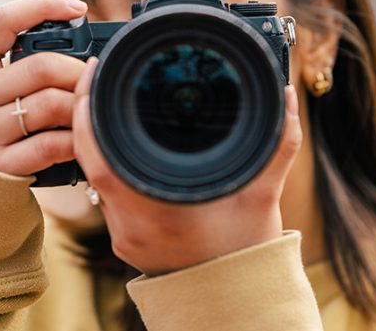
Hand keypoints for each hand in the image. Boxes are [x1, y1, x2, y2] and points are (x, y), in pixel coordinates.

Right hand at [0, 0, 88, 175]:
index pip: (2, 21)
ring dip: (80, 107)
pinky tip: (81, 139)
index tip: (78, 8)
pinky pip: (51, 144)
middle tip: (92, 81)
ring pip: (51, 104)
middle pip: (41, 66)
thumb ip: (24, 66)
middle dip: (77, 72)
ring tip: (87, 111)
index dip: (43, 6)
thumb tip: (81, 44)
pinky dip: (75, 140)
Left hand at [71, 57, 303, 275]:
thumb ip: (279, 142)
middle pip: (91, 159)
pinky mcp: (125, 239)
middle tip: (100, 73)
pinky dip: (112, 161)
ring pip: (96, 174)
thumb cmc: (247, 254)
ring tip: (110, 98)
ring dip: (100, 137)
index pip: (99, 154)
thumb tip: (286, 95)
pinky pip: (107, 190)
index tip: (96, 72)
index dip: (89, 110)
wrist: (236, 303)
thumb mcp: (265, 193)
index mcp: (155, 210)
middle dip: (92, 112)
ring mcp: (123, 235)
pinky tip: (125, 140)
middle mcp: (129, 225)